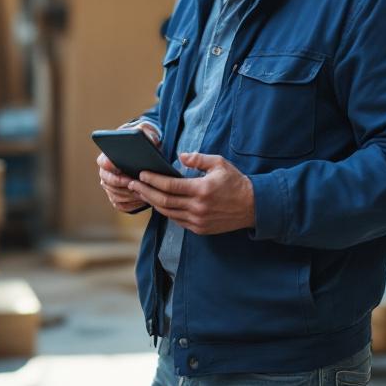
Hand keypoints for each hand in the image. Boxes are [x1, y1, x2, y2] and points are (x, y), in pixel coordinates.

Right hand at [96, 122, 158, 212]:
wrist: (146, 152)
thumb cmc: (143, 140)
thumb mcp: (147, 131)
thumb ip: (147, 132)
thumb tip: (150, 139)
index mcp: (107, 156)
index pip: (103, 162)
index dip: (111, 166)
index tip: (122, 168)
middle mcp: (105, 173)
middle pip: (108, 182)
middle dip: (123, 185)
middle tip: (136, 185)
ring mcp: (110, 187)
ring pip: (115, 195)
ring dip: (129, 195)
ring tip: (144, 193)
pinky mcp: (117, 198)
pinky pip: (121, 205)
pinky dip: (132, 204)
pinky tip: (144, 200)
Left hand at [129, 151, 254, 234]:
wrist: (254, 207)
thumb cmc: (236, 182)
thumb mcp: (219, 164)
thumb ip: (198, 159)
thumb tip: (180, 156)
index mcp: (201, 189)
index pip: (169, 185)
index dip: (152, 180)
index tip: (141, 174)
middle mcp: (198, 207)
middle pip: (163, 201)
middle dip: (144, 192)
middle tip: (131, 184)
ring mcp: (198, 220)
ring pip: (167, 212)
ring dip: (152, 202)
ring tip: (140, 193)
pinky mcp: (200, 229)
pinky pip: (177, 220)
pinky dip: (165, 211)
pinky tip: (158, 203)